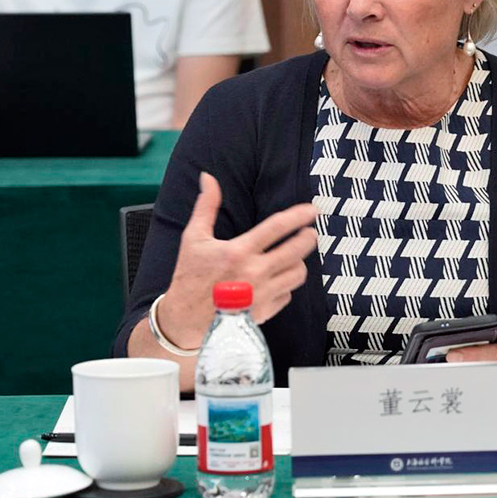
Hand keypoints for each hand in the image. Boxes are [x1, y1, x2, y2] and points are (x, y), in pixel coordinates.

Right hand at [158, 172, 317, 346]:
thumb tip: (208, 178)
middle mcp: (254, 273)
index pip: (277, 227)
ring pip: (298, 274)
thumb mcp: (193, 238)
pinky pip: (288, 295)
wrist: (185, 319)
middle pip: (296, 251)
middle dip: (308, 238)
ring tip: (294, 256)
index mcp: (239, 251)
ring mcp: (262, 294)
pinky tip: (278, 280)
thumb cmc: (189, 277)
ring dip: (299, 263)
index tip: (311, 210)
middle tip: (309, 232)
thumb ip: (206, 206)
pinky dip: (286, 286)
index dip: (298, 216)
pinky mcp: (265, 312)